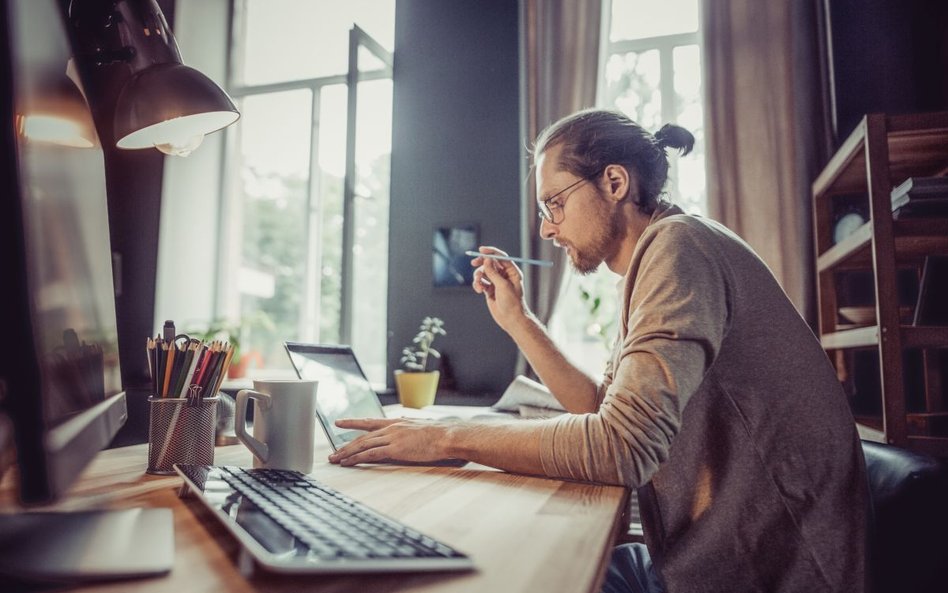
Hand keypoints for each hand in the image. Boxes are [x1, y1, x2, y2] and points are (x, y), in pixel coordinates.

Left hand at [328, 417, 454, 465]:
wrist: (447, 436)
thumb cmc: (439, 435)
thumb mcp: (420, 429)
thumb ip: (409, 432)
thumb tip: (407, 437)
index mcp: (397, 422)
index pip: (370, 422)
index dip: (353, 422)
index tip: (340, 422)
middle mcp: (391, 428)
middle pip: (362, 436)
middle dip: (346, 444)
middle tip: (333, 452)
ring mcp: (392, 437)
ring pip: (363, 444)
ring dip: (347, 452)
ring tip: (335, 459)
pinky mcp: (394, 449)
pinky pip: (370, 454)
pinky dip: (357, 458)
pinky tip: (348, 463)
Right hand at [470, 247, 530, 332]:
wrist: (511, 319)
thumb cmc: (512, 303)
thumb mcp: (503, 285)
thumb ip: (493, 272)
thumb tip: (486, 260)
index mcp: (512, 272)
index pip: (501, 257)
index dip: (491, 252)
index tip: (481, 250)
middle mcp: (504, 275)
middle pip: (490, 263)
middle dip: (481, 263)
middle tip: (473, 263)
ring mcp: (496, 282)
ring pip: (483, 273)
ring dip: (478, 277)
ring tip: (479, 285)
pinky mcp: (490, 290)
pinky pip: (481, 282)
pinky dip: (477, 284)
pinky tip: (479, 290)